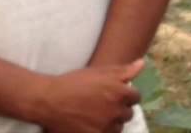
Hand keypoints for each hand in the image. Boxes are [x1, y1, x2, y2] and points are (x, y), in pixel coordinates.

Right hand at [28, 59, 142, 132]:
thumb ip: (123, 71)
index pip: (136, 97)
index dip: (125, 95)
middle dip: (119, 109)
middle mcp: (116, 111)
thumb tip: (141, 64)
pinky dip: (102, 131)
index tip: (114, 95)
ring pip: (118, 127)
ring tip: (96, 115)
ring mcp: (106, 126)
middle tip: (103, 105)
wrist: (49, 100)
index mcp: (120, 92)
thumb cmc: (74, 83)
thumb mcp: (99, 72)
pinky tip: (92, 124)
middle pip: (128, 114)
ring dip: (111, 122)